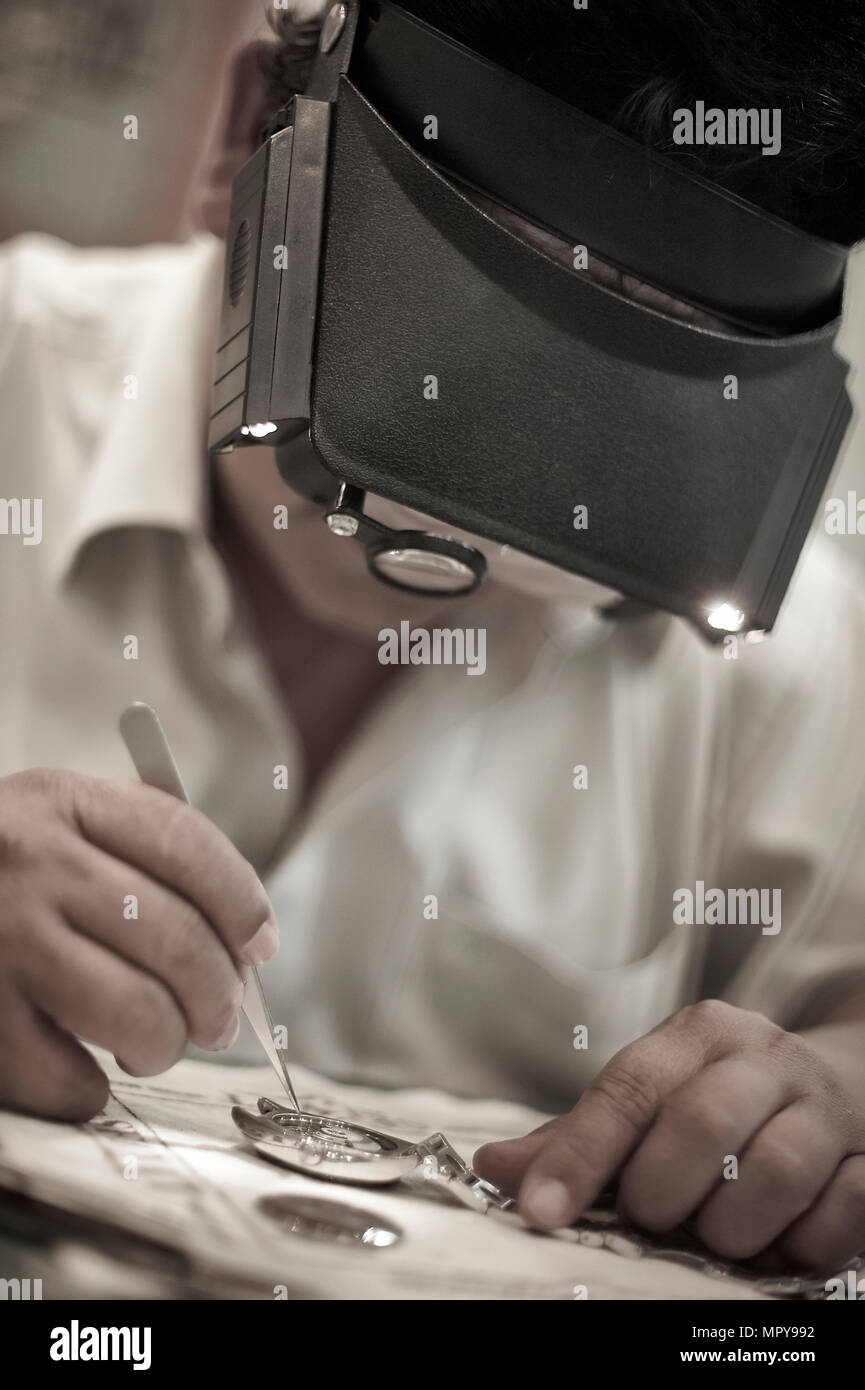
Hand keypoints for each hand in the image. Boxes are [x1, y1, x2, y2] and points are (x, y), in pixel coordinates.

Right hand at [0, 769, 278, 1120]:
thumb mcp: (51, 824)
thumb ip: (139, 855)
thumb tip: (246, 945)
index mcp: (61, 802)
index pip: (188, 845)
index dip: (243, 903)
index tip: (259, 945)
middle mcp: (29, 862)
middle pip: (177, 939)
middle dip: (217, 997)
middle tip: (218, 1022)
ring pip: (135, 1013)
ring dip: (163, 1045)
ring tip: (152, 1045)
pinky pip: (64, 1078)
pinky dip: (89, 1091)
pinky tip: (82, 1073)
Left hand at [474, 999, 864, 1269]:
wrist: (845, 1081)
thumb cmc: (726, 1097)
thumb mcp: (653, 1097)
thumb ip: (578, 1137)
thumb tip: (493, 1168)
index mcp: (699, 1034)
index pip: (630, 1087)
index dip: (582, 1153)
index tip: (541, 1211)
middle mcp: (764, 1058)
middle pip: (703, 1120)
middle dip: (662, 1189)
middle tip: (652, 1217)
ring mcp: (826, 1106)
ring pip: (778, 1168)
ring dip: (733, 1224)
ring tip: (715, 1236)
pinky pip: (841, 1211)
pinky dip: (800, 1242)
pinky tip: (777, 1242)